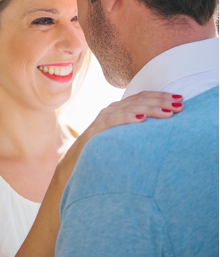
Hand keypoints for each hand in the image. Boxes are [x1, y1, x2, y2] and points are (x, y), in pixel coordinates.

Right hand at [57, 91, 182, 184]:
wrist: (76, 161)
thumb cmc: (103, 149)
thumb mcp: (122, 135)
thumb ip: (135, 128)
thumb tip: (161, 127)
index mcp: (118, 109)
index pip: (141, 96)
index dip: (160, 96)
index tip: (179, 99)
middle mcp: (110, 109)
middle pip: (138, 100)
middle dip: (160, 102)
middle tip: (179, 106)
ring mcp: (102, 118)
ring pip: (129, 108)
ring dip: (150, 109)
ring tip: (167, 113)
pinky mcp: (96, 130)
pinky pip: (113, 120)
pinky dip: (128, 117)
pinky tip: (141, 119)